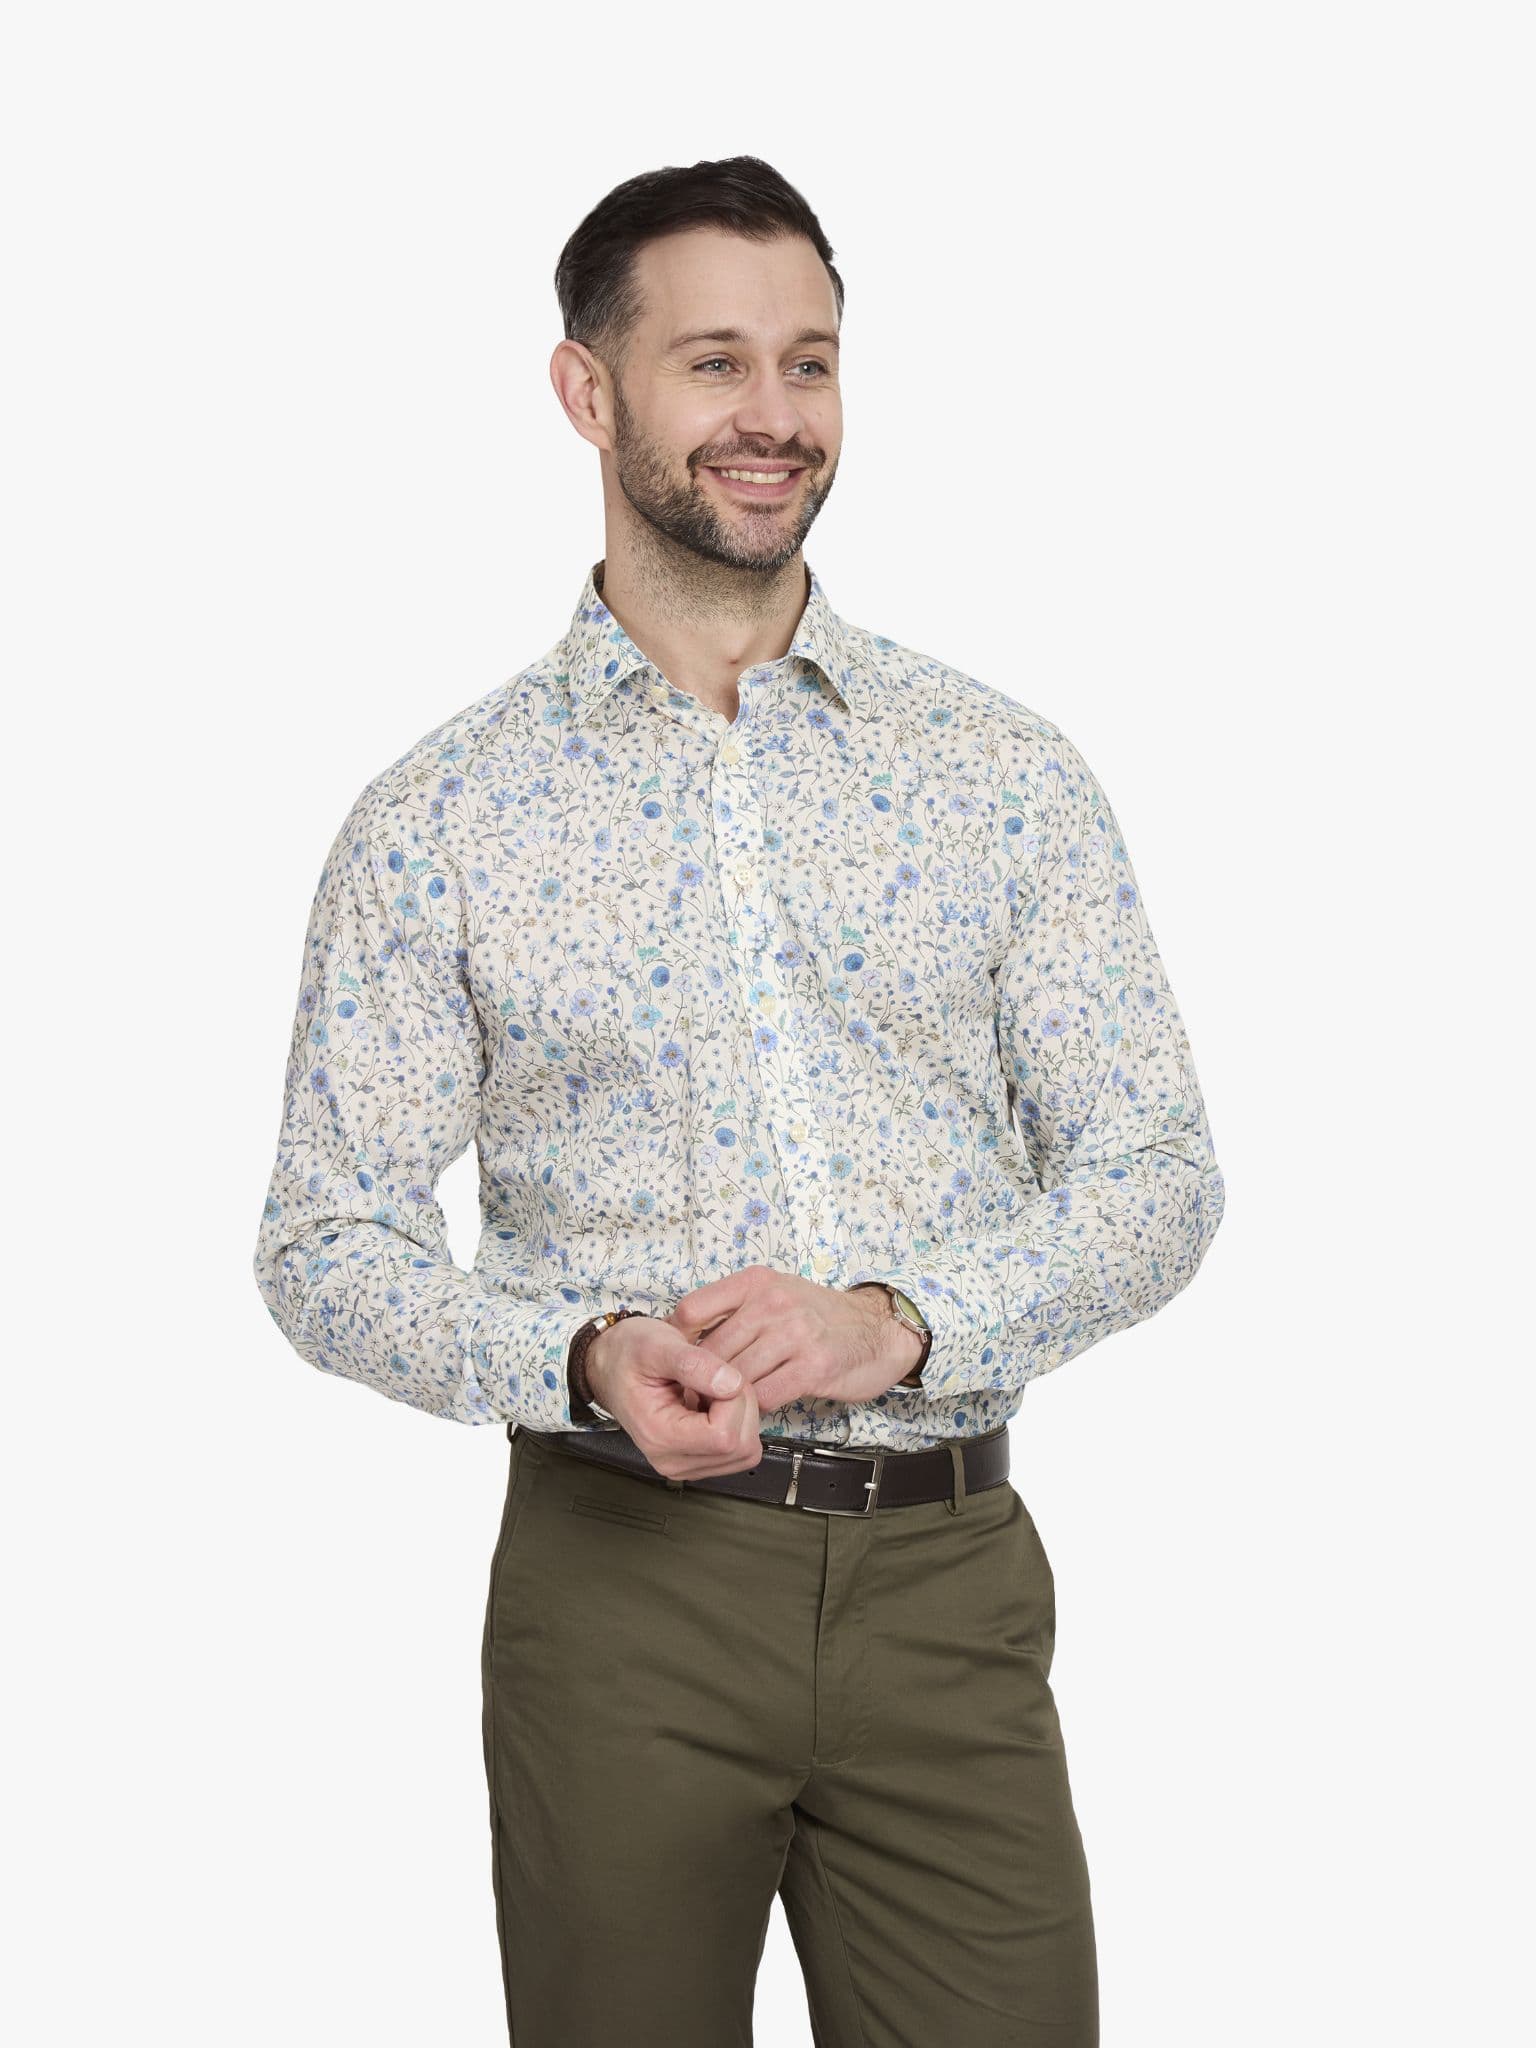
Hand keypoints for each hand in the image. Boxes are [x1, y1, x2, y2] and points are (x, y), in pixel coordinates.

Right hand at [585, 1313, 764, 1481]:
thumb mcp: (657, 1344)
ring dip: (741, 1414)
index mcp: (660, 1437)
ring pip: (746, 1452)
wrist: (610, 1364)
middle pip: (741, 1447)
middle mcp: (673, 1460)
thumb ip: (693, 1363)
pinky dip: (738, 1422)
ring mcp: (686, 1464)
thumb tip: (732, 1384)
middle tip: (717, 1378)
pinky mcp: (697, 1460)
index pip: (724, 1436)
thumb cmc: (627, 1354)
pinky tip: (714, 1401)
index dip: (734, 1400)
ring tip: (713, 1389)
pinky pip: (739, 1450)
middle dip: (742, 1405)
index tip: (717, 1374)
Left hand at [663, 1267, 922, 1415]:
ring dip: (725, 1398)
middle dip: (698, 1380)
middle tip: (692, 1398)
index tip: (677, 1364)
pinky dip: (755, 1407)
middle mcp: (774, 1302)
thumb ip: (734, 1309)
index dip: (677, 1343)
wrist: (878, 1331)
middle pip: (711, 1351)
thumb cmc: (819, 1316)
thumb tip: (684, 1340)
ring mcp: (796, 1333)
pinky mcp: (814, 1367)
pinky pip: (764, 1395)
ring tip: (720, 1407)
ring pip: (735, 1376)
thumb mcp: (776, 1293)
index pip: (692, 1310)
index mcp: (756, 1282)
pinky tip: (756, 1407)